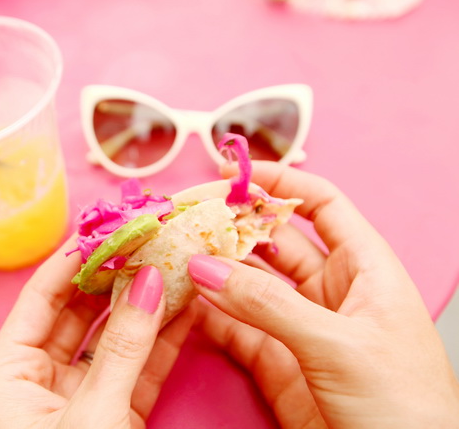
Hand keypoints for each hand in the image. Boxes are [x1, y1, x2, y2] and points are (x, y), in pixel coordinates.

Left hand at [0, 239, 194, 428]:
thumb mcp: (93, 414)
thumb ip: (123, 348)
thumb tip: (150, 281)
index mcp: (6, 378)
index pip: (39, 299)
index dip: (74, 260)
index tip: (108, 225)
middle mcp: (37, 383)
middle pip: (77, 313)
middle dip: (116, 278)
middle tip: (147, 241)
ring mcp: (76, 400)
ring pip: (111, 340)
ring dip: (144, 308)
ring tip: (173, 266)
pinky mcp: (112, 417)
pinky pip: (136, 370)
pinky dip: (160, 344)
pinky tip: (184, 311)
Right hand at [191, 161, 458, 427]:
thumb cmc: (405, 407)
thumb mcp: (339, 344)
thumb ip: (268, 305)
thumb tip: (207, 268)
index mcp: (364, 267)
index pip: (320, 204)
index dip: (277, 182)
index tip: (230, 173)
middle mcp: (330, 289)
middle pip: (273, 240)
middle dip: (231, 226)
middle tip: (186, 219)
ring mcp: (300, 325)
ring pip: (249, 283)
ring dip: (213, 270)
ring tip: (174, 255)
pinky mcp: (278, 361)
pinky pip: (236, 327)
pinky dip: (208, 314)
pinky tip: (183, 302)